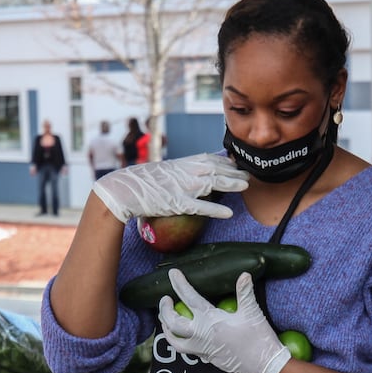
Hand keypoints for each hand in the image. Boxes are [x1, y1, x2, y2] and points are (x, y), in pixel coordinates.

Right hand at [92, 154, 248, 222]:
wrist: (122, 189)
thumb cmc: (140, 182)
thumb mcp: (162, 171)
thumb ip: (178, 172)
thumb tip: (188, 175)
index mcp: (181, 164)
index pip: (208, 159)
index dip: (225, 161)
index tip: (237, 163)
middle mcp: (184, 172)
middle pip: (216, 169)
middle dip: (234, 171)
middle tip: (249, 174)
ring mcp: (182, 187)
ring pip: (213, 183)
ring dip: (231, 184)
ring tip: (246, 186)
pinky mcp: (177, 203)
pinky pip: (200, 206)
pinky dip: (215, 209)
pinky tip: (228, 213)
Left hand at [159, 271, 290, 372]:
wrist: (263, 366)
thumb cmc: (258, 338)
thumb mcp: (252, 313)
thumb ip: (245, 293)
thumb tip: (244, 275)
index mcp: (210, 320)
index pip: (189, 298)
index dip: (179, 284)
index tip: (172, 273)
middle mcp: (201, 335)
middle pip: (172, 322)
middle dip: (165, 310)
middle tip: (165, 300)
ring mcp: (202, 349)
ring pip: (174, 341)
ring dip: (166, 329)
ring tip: (165, 319)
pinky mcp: (206, 358)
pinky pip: (185, 350)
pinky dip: (178, 341)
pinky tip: (182, 336)